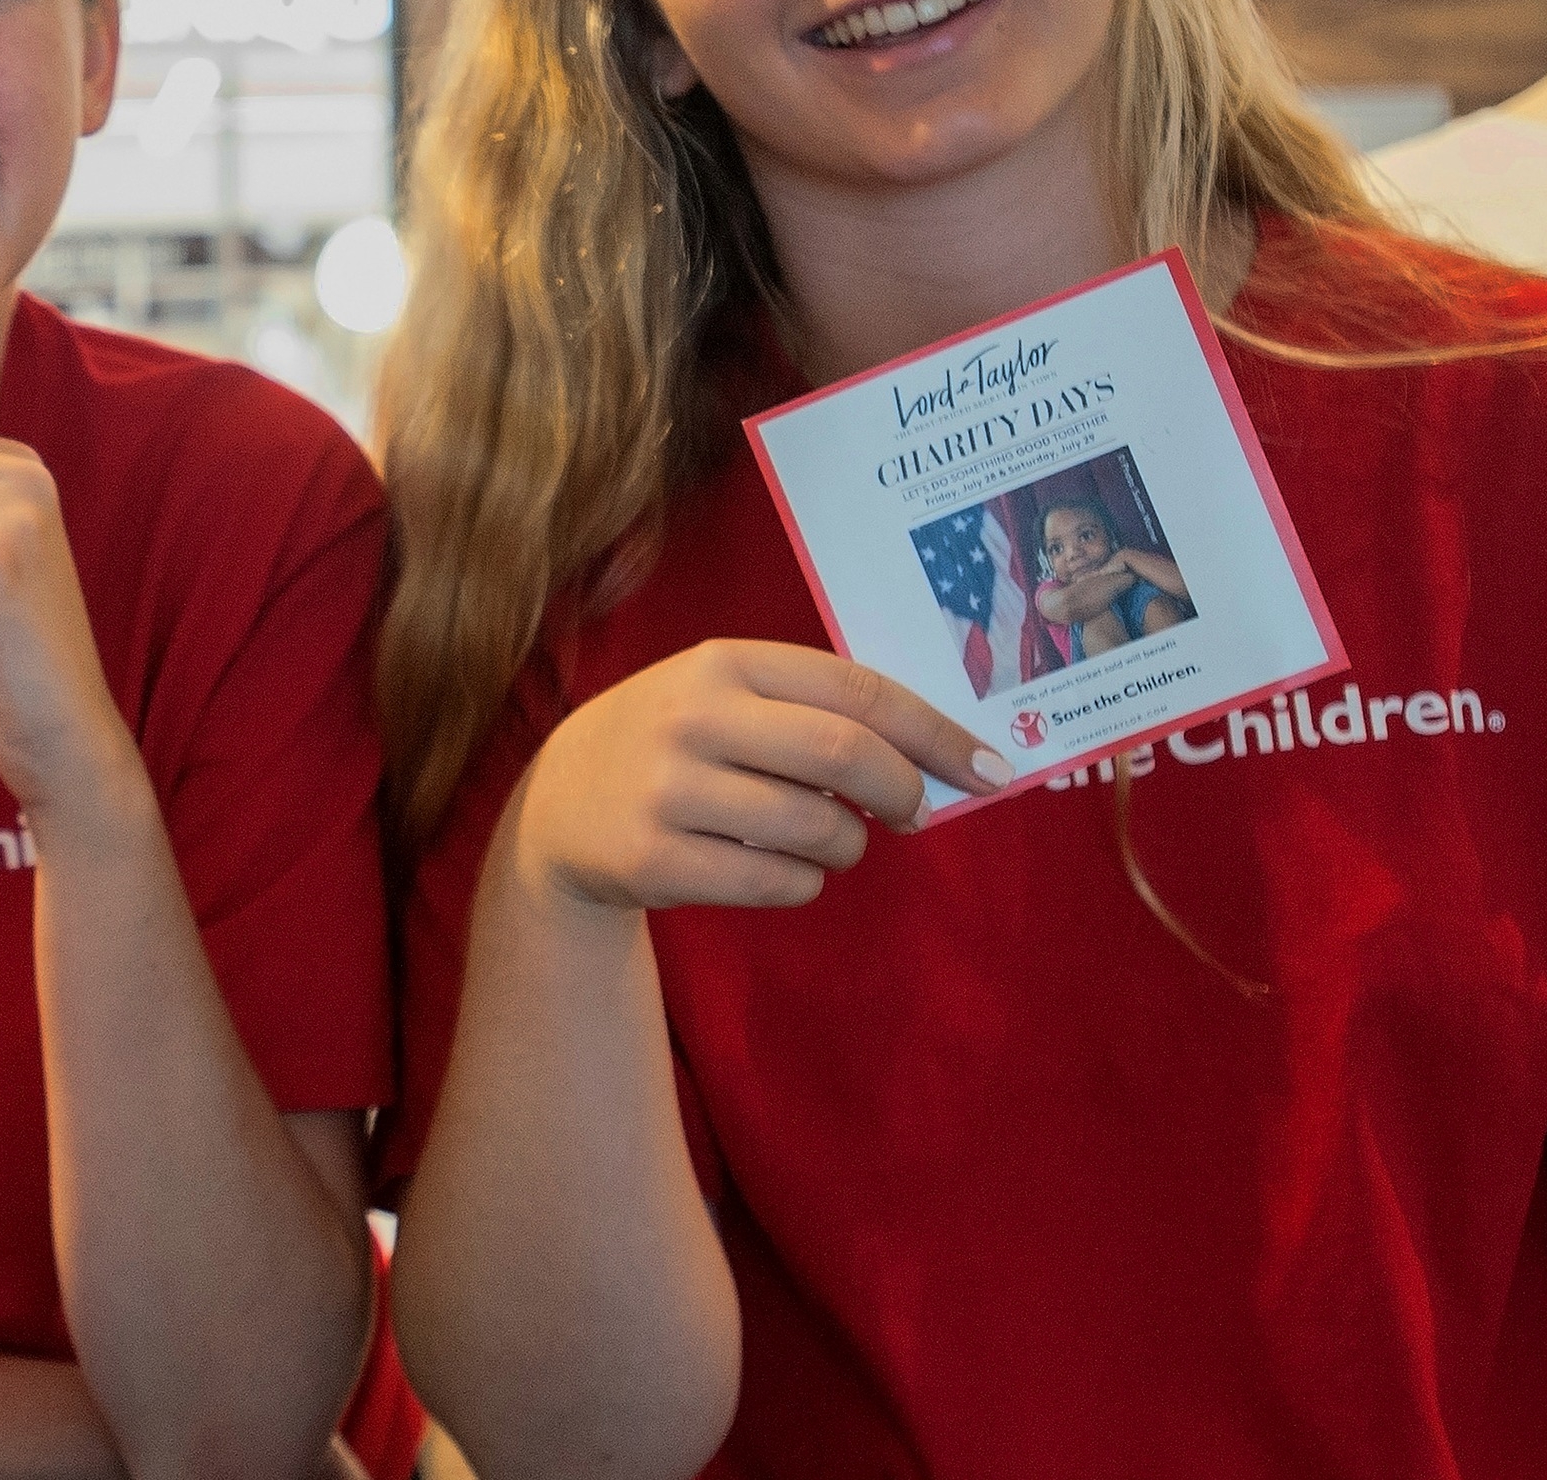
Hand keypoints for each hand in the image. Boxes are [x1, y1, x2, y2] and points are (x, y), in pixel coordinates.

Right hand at [511, 640, 1005, 911]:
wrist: (556, 808)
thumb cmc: (673, 745)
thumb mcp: (723, 696)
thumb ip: (811, 708)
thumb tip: (936, 754)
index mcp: (722, 663)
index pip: (857, 690)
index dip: (936, 731)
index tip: (990, 767)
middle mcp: (692, 718)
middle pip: (845, 756)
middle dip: (903, 791)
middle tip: (913, 813)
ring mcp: (668, 791)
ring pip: (817, 828)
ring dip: (849, 845)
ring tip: (832, 841)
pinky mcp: (653, 860)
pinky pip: (777, 883)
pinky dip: (806, 884)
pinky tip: (783, 869)